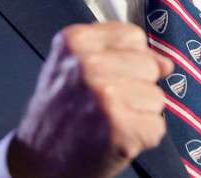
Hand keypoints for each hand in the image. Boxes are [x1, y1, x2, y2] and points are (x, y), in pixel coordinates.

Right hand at [7, 22, 173, 177]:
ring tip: (107, 123)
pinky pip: (157, 127)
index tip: (106, 78)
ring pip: (157, 98)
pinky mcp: (119, 128)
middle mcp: (87, 64)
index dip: (128, 61)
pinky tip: (115, 140)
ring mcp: (104, 96)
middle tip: (104, 106)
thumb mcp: (74, 68)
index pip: (134, 37)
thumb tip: (166, 63)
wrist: (34, 163)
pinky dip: (142, 138)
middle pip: (150, 66)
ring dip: (139, 115)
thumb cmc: (58, 115)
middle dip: (136, 88)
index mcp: (75, 41)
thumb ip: (120, 55)